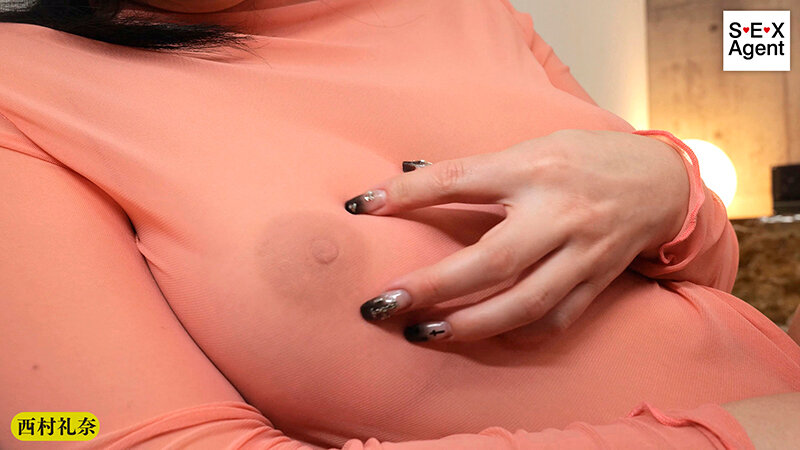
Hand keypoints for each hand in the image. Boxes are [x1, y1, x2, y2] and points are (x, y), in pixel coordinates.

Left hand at [345, 129, 689, 342]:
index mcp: (534, 167)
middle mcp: (559, 212)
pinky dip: (514, 333)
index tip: (363, 206)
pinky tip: (481, 336)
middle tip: (384, 303)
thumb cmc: (585, 159)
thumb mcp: (533, 147)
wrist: (660, 182)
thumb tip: (410, 175)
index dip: (407, 193)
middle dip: (433, 285)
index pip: (459, 179)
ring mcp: (581, 252)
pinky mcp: (597, 281)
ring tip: (422, 333)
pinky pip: (554, 319)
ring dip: (468, 324)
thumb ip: (479, 168)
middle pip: (491, 258)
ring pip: (522, 302)